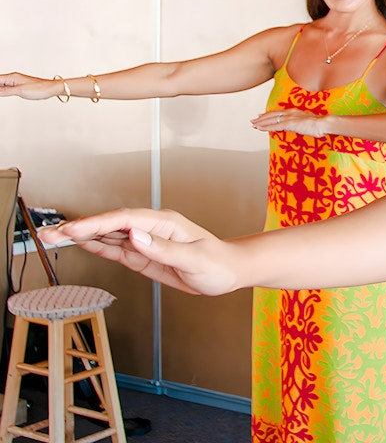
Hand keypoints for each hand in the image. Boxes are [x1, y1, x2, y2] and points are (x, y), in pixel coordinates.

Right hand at [0, 73, 60, 99]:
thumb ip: (5, 91)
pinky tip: (2, 94)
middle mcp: (13, 78)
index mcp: (12, 77)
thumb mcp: (20, 91)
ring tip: (1, 94)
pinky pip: (7, 88)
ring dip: (0, 90)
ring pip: (2, 85)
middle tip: (0, 94)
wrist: (52, 89)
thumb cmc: (39, 88)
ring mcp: (16, 82)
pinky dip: (3, 91)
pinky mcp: (20, 87)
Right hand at [38, 208, 240, 295]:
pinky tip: (79, 244)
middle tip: (49, 233)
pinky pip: (116, 249)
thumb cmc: (218, 263)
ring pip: (108, 236)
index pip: (124, 220)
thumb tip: (136, 237)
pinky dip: (96, 246)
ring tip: (53, 238)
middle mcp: (151, 228)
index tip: (74, 230)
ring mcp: (146, 241)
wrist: (229, 272)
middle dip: (79, 228)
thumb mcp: (194, 259)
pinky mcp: (144, 255)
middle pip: (109, 225)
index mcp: (164, 223)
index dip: (97, 224)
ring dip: (81, 237)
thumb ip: (164, 249)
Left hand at [250, 110, 326, 136]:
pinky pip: (275, 125)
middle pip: (272, 115)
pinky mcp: (289, 123)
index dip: (269, 114)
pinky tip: (260, 129)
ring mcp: (289, 118)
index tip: (262, 116)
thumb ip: (299, 123)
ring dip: (261, 123)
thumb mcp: (307, 123)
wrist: (323, 123)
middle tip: (253, 120)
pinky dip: (266, 127)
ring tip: (253, 125)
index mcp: (294, 112)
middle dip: (262, 118)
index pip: (278, 112)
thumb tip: (296, 127)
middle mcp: (290, 113)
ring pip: (271, 120)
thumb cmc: (319, 125)